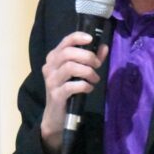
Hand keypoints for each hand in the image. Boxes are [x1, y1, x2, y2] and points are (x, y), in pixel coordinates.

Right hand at [39, 31, 108, 153]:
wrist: (56, 115)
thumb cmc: (69, 90)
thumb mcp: (79, 72)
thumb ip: (92, 59)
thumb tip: (104, 47)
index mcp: (54, 57)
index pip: (65, 41)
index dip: (78, 37)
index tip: (91, 39)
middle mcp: (49, 66)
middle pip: (68, 53)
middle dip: (87, 56)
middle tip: (97, 65)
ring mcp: (51, 81)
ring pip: (70, 67)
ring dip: (88, 72)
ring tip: (95, 79)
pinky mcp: (55, 94)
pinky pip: (72, 86)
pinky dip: (84, 85)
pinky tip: (89, 88)